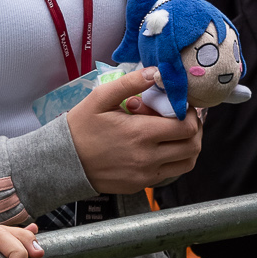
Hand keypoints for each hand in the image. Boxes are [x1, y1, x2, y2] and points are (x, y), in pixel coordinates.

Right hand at [65, 68, 204, 192]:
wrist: (62, 162)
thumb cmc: (81, 127)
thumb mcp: (101, 98)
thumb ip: (131, 83)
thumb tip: (157, 71)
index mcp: (141, 134)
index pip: (187, 126)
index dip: (191, 113)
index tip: (181, 105)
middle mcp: (148, 158)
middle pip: (192, 146)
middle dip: (194, 129)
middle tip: (183, 117)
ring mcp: (146, 175)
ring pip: (186, 163)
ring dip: (189, 146)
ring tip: (177, 133)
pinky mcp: (140, 185)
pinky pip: (170, 173)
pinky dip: (174, 159)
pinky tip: (160, 146)